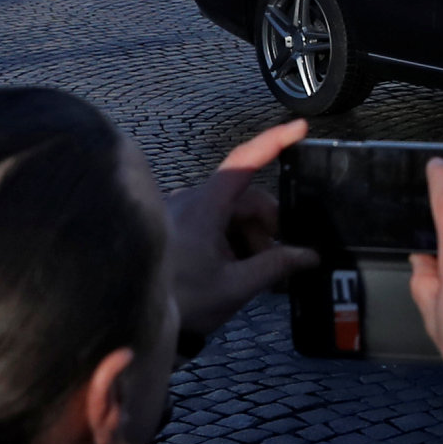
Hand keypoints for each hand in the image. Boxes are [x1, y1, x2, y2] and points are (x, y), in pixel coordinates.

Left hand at [162, 119, 312, 337]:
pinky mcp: (177, 224)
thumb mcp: (235, 287)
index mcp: (204, 207)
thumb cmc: (180, 300)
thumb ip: (275, 267)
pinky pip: (216, 222)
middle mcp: (190, 200)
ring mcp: (182, 211)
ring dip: (251, 239)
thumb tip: (308, 256)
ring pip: (233, 213)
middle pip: (246, 199)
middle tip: (279, 262)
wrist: (133, 316)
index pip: (244, 162)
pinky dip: (233, 240)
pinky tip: (235, 269)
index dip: (274, 141)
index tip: (299, 127)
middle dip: (268, 228)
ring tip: (253, 274)